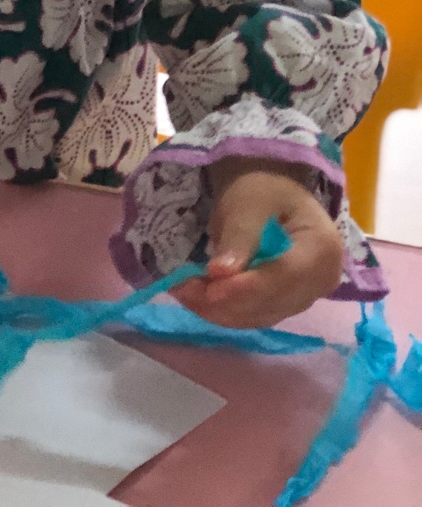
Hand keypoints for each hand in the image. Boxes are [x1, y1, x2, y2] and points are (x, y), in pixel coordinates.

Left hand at [171, 157, 343, 328]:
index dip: (246, 288)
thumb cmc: (262, 191)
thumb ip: (238, 237)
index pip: (284, 277)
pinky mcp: (289, 304)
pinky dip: (227, 311)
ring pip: (261, 314)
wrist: (272, 195)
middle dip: (225, 301)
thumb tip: (220, 274)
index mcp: (322, 248)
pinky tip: (198, 299)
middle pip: (272, 302)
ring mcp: (309, 296)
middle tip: (182, 290)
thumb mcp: (248, 204)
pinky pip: (257, 315)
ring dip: (220, 310)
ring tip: (183, 292)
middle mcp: (323, 280)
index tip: (209, 290)